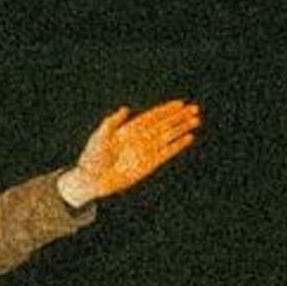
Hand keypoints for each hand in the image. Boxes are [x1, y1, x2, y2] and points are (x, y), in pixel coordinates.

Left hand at [69, 99, 199, 201]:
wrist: (90, 181)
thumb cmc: (91, 158)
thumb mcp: (98, 137)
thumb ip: (111, 123)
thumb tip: (125, 109)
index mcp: (128, 130)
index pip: (151, 117)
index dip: (165, 110)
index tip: (180, 103)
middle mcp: (139, 139)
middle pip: (163, 125)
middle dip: (178, 117)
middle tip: (195, 109)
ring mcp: (144, 152)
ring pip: (167, 137)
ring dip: (181, 128)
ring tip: (196, 120)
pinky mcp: (147, 165)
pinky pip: (166, 153)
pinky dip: (177, 145)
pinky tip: (188, 137)